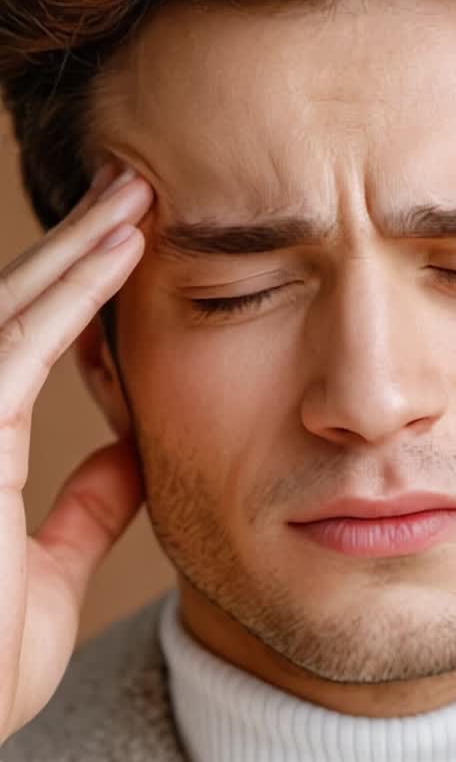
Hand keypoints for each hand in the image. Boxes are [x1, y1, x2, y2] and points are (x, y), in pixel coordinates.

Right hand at [0, 166, 153, 744]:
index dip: (76, 289)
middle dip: (77, 244)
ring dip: (76, 251)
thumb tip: (129, 453)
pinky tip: (115, 254)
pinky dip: (65, 301)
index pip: (23, 346)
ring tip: (137, 193)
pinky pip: (11, 355)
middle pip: (13, 310)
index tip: (130, 240)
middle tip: (135, 181)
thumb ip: (83, 512)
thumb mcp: (49, 579)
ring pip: (9, 314)